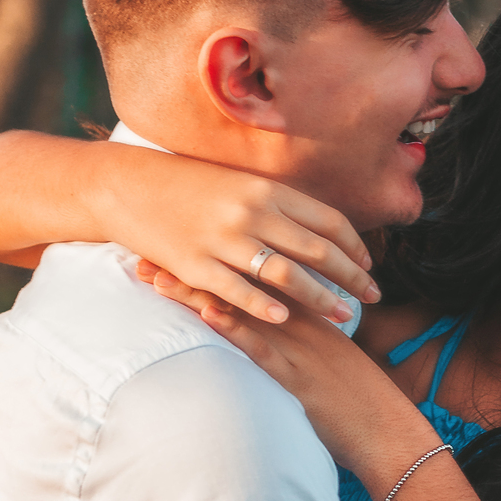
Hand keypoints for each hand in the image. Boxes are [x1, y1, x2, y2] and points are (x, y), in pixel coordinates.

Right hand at [94, 153, 379, 324]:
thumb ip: (276, 203)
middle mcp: (251, 212)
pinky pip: (238, 290)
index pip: (328, 220)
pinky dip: (264, 306)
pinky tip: (286, 319)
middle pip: (317, 250)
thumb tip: (316, 226)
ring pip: (286, 274)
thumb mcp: (238, 182)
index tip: (369, 265)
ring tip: (344, 317)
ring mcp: (223, 239)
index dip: (354, 246)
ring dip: (320, 298)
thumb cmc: (186, 184)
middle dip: (351, 277)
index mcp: (266, 189)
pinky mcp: (195, 264)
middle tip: (373, 298)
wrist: (127, 185)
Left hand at [150, 277, 438, 484]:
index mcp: (305, 309)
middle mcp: (297, 320)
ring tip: (157, 279)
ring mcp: (296, 347)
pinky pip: (262, 349)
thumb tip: (269, 318)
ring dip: (198, 294)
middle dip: (193, 269)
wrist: (384, 428)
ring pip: (241, 310)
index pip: (252, 273)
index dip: (214, 258)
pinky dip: (235, 331)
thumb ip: (298, 329)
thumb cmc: (353, 395)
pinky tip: (208, 315)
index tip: (174, 245)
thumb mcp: (324, 351)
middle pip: (238, 283)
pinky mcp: (295, 378)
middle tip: (148, 253)